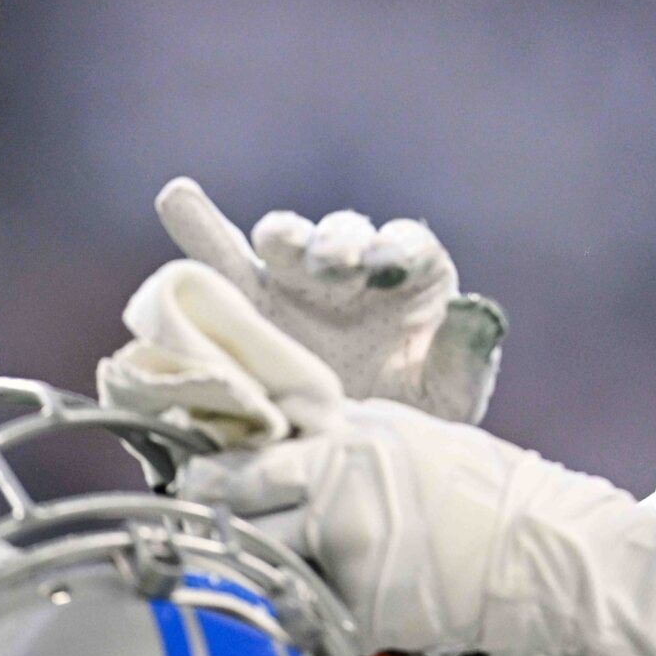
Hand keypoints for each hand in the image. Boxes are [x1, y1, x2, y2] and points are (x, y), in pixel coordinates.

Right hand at [155, 178, 504, 421]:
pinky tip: (178, 197)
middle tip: (336, 267)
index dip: (398, 250)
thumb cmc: (411, 417)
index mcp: (411, 279)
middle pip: (344, 237)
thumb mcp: (450, 396)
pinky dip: (199, 228)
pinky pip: (220, 260)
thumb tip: (476, 306)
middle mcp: (352, 269)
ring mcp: (296, 280)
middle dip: (339, 246)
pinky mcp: (248, 301)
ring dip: (284, 240)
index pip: (409, 247)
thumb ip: (466, 355)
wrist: (350, 458)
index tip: (388, 266)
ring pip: (286, 241)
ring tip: (276, 248)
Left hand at [178, 397, 632, 655]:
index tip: (197, 473)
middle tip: (201, 516)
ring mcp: (347, 545)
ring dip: (249, 560)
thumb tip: (294, 437)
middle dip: (212, 507)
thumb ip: (351, 439)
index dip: (218, 465)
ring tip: (248, 564)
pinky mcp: (360, 603)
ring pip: (260, 555)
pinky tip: (316, 600)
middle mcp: (341, 484)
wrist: (547, 548)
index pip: (256, 448)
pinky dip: (307, 605)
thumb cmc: (491, 490)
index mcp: (355, 439)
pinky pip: (309, 606)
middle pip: (239, 496)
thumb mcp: (416, 439)